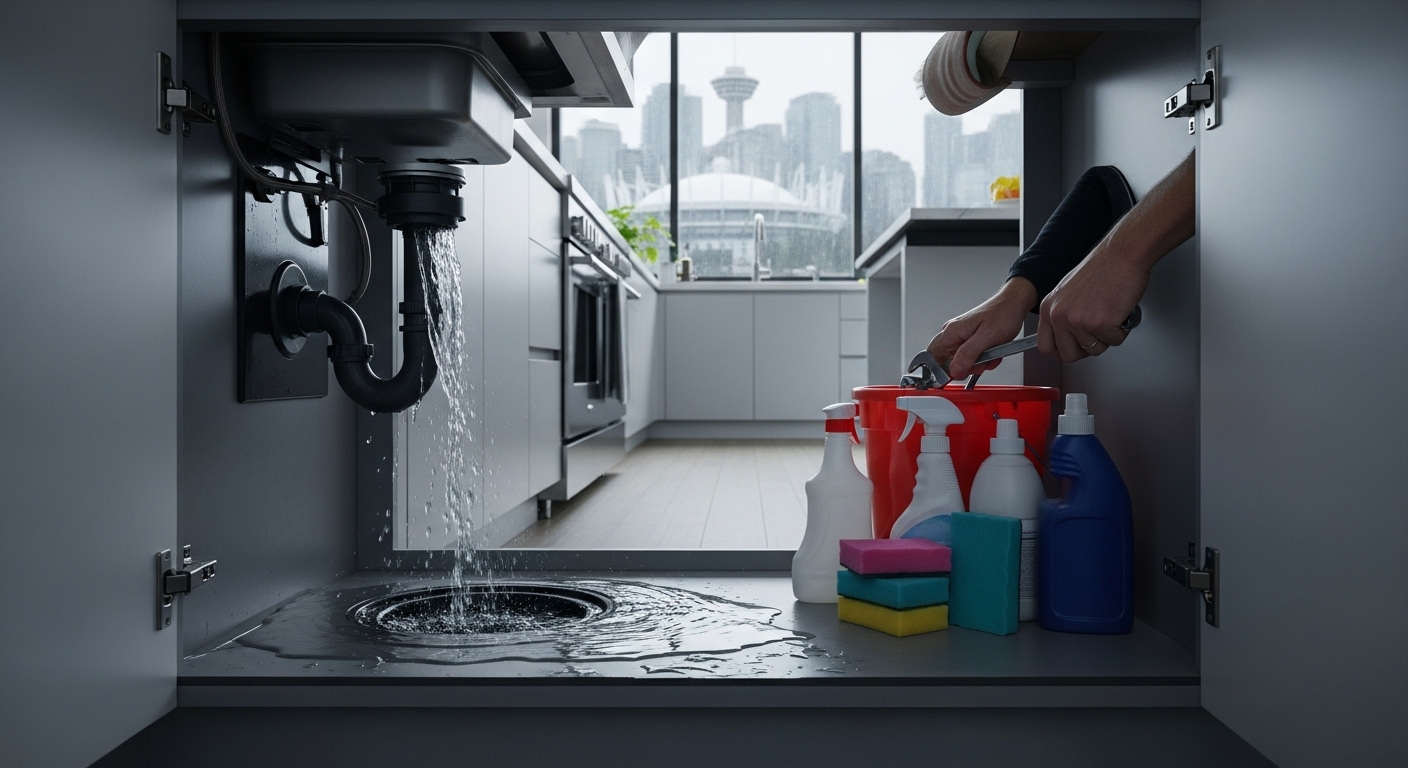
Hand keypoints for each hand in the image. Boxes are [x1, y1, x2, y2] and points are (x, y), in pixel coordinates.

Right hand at [926, 277, 1035, 379]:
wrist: (1013, 305)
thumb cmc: (1003, 314)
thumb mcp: (987, 337)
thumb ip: (968, 354)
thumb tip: (954, 370)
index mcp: (952, 332)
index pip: (933, 358)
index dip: (942, 371)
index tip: (958, 375)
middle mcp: (952, 333)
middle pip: (947, 362)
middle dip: (965, 368)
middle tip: (980, 363)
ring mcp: (960, 335)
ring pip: (960, 361)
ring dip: (977, 363)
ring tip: (990, 355)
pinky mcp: (968, 338)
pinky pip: (969, 356)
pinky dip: (981, 359)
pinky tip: (991, 353)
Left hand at [1037, 244, 1147, 361]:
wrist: (1121, 255)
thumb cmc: (1102, 269)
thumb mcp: (1068, 293)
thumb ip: (1063, 315)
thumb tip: (1067, 337)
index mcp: (1048, 308)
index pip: (1045, 346)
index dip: (1061, 352)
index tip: (1071, 350)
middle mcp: (1059, 315)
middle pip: (1068, 355)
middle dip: (1087, 349)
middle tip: (1098, 335)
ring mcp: (1078, 321)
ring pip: (1094, 350)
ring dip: (1107, 337)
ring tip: (1110, 314)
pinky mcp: (1100, 324)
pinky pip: (1114, 341)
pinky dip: (1122, 330)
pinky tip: (1119, 312)